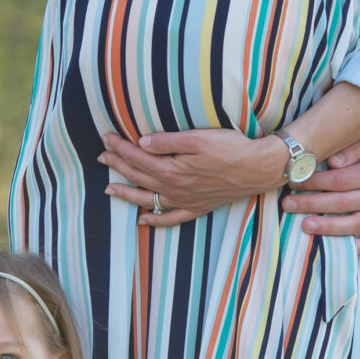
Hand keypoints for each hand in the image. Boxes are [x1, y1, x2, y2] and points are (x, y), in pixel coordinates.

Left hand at [101, 126, 286, 224]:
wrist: (258, 168)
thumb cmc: (231, 149)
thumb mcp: (197, 138)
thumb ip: (167, 142)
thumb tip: (141, 143)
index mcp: (171, 169)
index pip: (137, 157)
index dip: (119, 147)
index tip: (106, 138)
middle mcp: (174, 188)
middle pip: (139, 176)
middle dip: (118, 165)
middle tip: (101, 157)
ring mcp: (185, 201)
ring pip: (148, 199)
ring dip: (127, 193)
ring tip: (109, 188)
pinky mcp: (197, 207)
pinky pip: (170, 218)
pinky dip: (155, 220)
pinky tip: (143, 219)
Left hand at [283, 135, 359, 250]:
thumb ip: (355, 146)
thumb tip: (331, 162)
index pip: (341, 180)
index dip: (316, 182)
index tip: (295, 182)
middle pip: (343, 203)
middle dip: (312, 204)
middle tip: (288, 204)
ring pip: (355, 225)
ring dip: (328, 227)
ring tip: (304, 226)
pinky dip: (356, 247)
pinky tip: (335, 248)